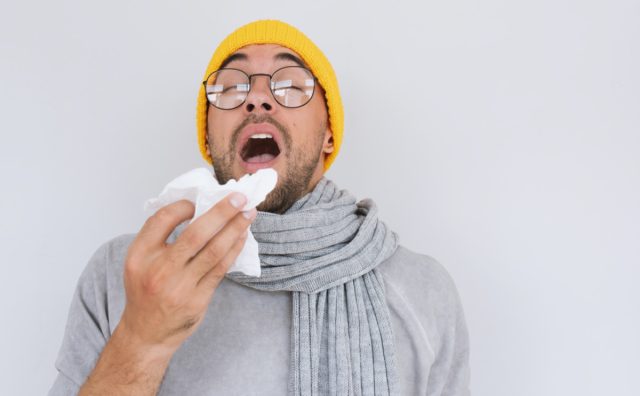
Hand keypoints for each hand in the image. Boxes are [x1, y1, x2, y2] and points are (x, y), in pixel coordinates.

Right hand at [119, 192, 254, 351]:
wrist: (146, 333)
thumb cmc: (146, 290)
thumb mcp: (139, 260)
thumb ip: (159, 236)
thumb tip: (196, 206)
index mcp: (140, 255)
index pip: (163, 219)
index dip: (184, 205)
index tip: (200, 200)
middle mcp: (159, 270)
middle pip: (196, 233)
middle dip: (222, 211)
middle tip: (240, 198)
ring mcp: (179, 287)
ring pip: (214, 250)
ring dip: (235, 229)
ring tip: (248, 214)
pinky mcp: (197, 299)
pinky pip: (221, 268)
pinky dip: (234, 249)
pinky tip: (242, 237)